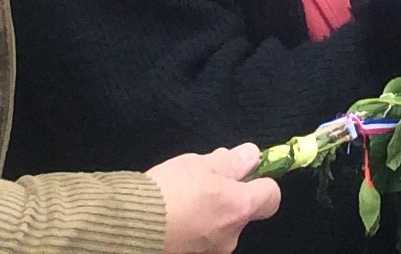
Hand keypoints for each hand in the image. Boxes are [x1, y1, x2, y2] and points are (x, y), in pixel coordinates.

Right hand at [148, 144, 279, 253]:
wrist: (129, 226)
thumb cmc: (167, 192)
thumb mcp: (198, 165)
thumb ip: (229, 162)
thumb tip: (251, 156)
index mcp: (238, 208)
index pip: (271, 197)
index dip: (261, 182)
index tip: (245, 173)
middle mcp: (231, 236)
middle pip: (241, 213)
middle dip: (227, 199)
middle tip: (202, 184)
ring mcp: (211, 253)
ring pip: (220, 228)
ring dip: (208, 215)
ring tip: (181, 201)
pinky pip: (201, 240)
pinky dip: (193, 230)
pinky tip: (173, 218)